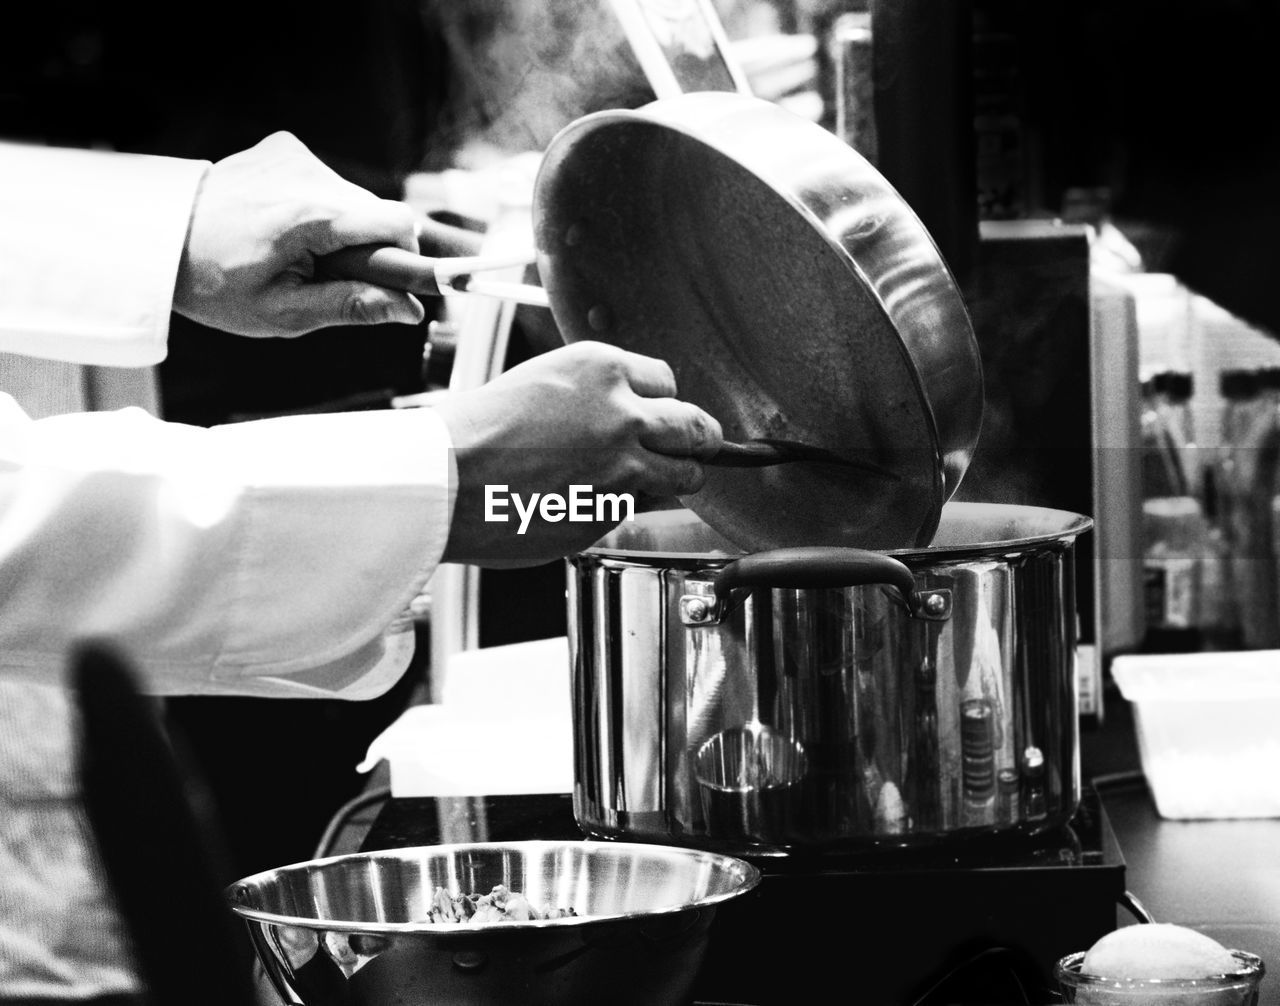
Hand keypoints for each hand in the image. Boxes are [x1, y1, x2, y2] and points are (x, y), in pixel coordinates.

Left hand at [173, 132, 424, 336]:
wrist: (156, 240)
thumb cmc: (216, 284)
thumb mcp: (285, 313)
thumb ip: (352, 306)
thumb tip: (409, 311)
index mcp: (310, 215)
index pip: (399, 222)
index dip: (405, 255)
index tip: (391, 281)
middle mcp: (306, 173)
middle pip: (376, 212)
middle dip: (366, 247)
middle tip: (324, 275)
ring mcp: (292, 154)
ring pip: (352, 199)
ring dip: (340, 228)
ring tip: (296, 252)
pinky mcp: (282, 147)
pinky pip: (325, 181)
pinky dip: (317, 207)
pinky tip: (283, 226)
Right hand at [433, 342, 721, 566]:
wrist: (443, 479)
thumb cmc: (477, 431)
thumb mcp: (543, 382)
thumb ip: (595, 395)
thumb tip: (629, 413)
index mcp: (602, 368)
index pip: (668, 382)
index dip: (661, 402)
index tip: (656, 414)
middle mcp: (622, 414)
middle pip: (697, 427)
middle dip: (698, 439)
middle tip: (694, 447)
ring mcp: (623, 468)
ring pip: (687, 475)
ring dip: (675, 477)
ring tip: (648, 479)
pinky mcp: (611, 514)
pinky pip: (639, 510)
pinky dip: (625, 508)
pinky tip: (588, 501)